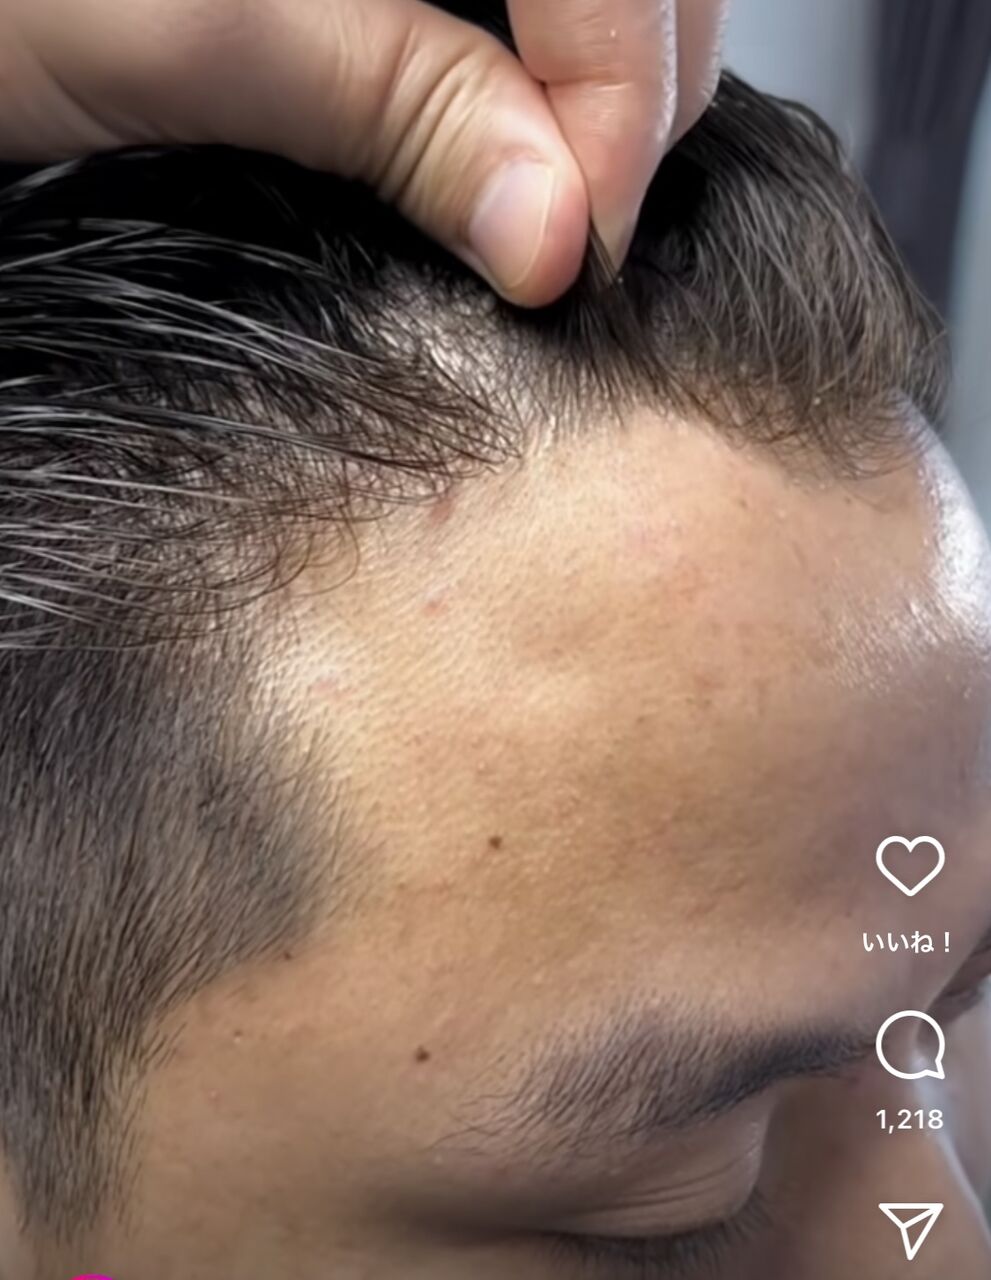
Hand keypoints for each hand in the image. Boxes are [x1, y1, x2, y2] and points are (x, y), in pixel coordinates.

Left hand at [0, 0, 727, 305]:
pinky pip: (516, 20)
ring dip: (589, 97)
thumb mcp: (200, 36)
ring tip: (536, 195)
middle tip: (569, 236)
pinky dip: (533, 84)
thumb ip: (398, 102)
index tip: (590, 244)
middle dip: (626, 102)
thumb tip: (554, 224)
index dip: (623, 100)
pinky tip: (489, 138)